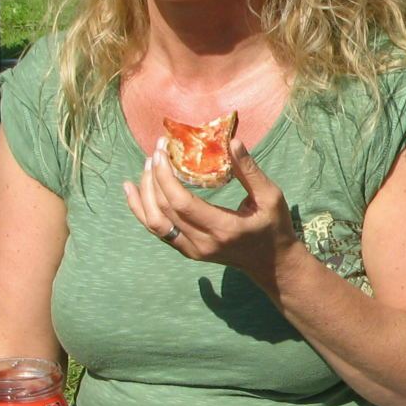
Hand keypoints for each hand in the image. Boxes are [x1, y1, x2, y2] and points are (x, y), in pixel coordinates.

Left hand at [123, 138, 305, 292]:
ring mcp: (192, 250)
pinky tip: (132, 190)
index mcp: (223, 228)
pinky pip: (157, 230)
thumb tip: (231, 141)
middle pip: (164, 210)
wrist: (271, 264)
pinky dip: (140, 209)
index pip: (182, 203)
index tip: (162, 151)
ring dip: (144, 192)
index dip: (166, 176)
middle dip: (154, 177)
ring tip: (146, 165)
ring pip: (154, 223)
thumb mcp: (270, 196)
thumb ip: (249, 170)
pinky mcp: (186, 251)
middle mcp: (203, 243)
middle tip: (156, 150)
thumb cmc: (274, 226)